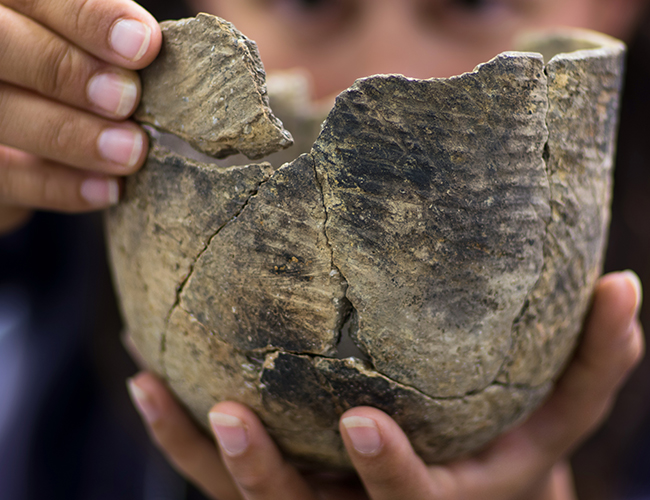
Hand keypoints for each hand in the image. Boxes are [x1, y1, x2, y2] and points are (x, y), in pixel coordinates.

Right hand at [0, 0, 161, 232]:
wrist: (16, 147)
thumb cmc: (70, 78)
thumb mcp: (81, 46)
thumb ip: (95, 33)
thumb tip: (144, 43)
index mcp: (6, 8)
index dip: (86, 16)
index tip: (143, 44)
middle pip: (1, 47)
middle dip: (67, 71)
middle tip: (127, 99)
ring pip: (2, 113)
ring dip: (71, 135)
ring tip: (130, 150)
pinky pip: (6, 179)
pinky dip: (60, 186)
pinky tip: (109, 189)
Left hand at [127, 271, 643, 499]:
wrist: (455, 478)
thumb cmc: (506, 439)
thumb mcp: (553, 413)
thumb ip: (594, 362)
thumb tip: (629, 286)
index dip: (391, 473)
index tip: (364, 421)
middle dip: (265, 477)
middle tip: (230, 413)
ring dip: (195, 453)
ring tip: (150, 385)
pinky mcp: (276, 485)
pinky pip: (211, 472)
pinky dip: (177, 430)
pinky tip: (149, 376)